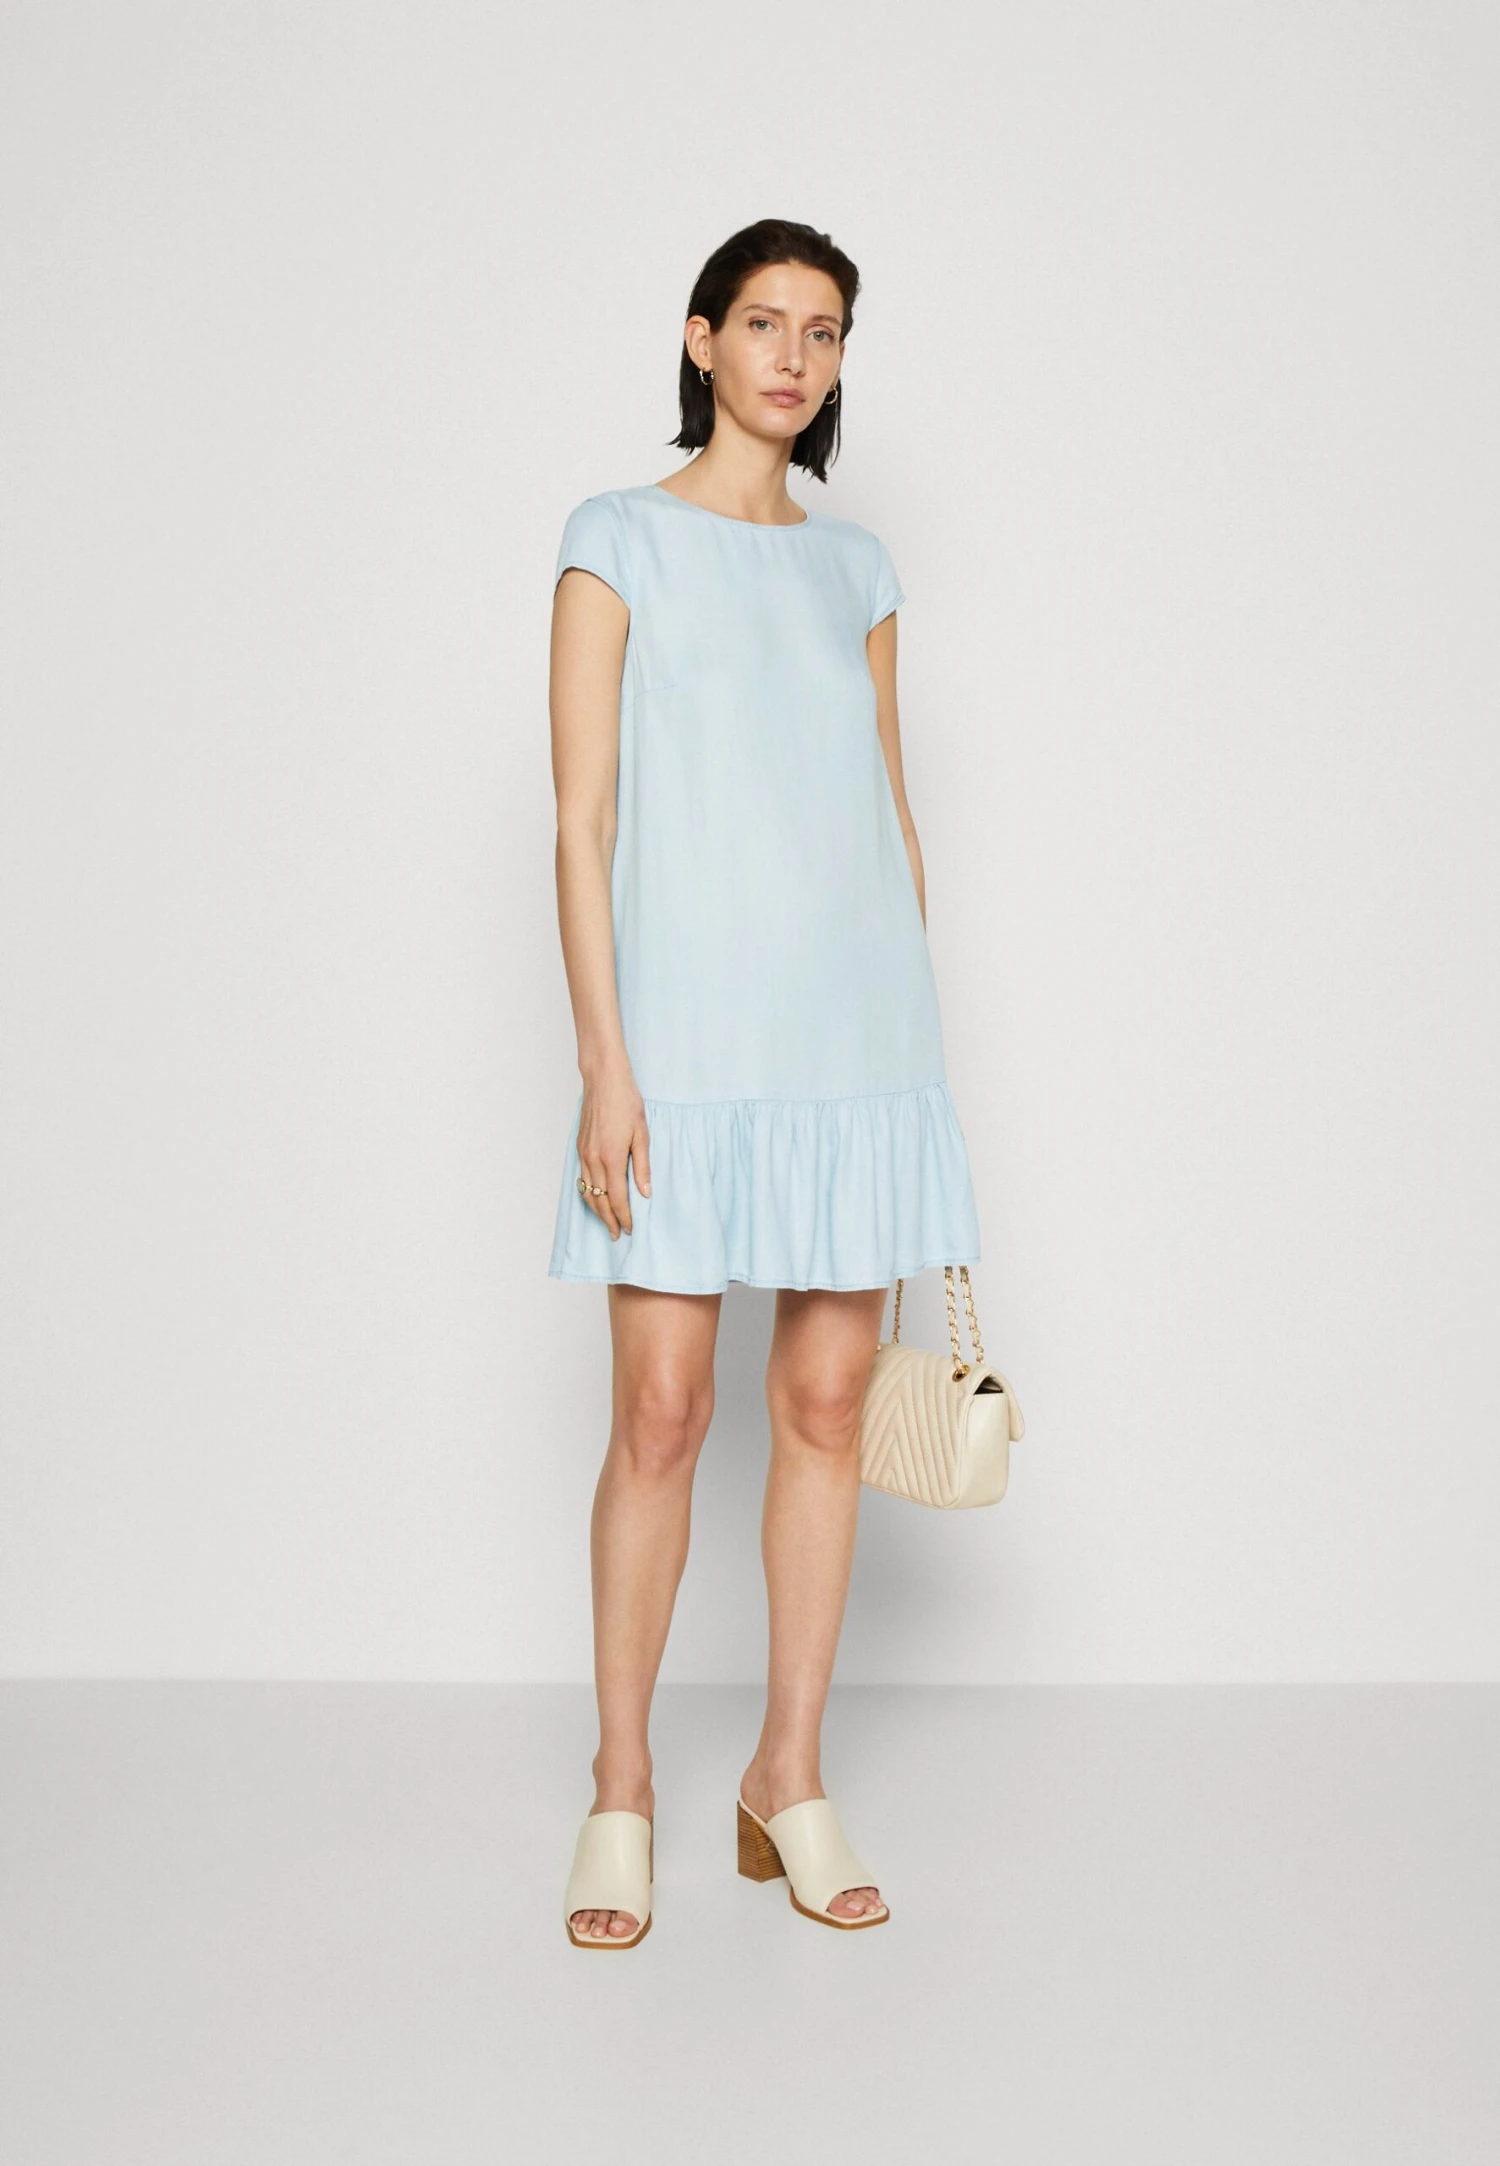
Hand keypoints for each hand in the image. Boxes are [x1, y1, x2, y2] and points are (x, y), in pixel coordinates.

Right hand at [576, 1071, 651, 1239]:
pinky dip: (588, 1194)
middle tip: (618, 1235)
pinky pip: (582, 1179)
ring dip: (597, 1210)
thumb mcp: (642, 1133)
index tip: (631, 1230)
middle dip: (609, 1220)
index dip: (624, 1217)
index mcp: (612, 1157)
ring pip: (587, 1192)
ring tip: (607, 1222)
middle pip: (599, 1200)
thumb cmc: (626, 1101)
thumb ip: (643, 1166)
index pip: (618, 1198)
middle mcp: (594, 1160)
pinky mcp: (579, 1148)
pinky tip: (596, 1199)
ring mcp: (583, 1154)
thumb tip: (645, 1193)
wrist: (603, 1079)